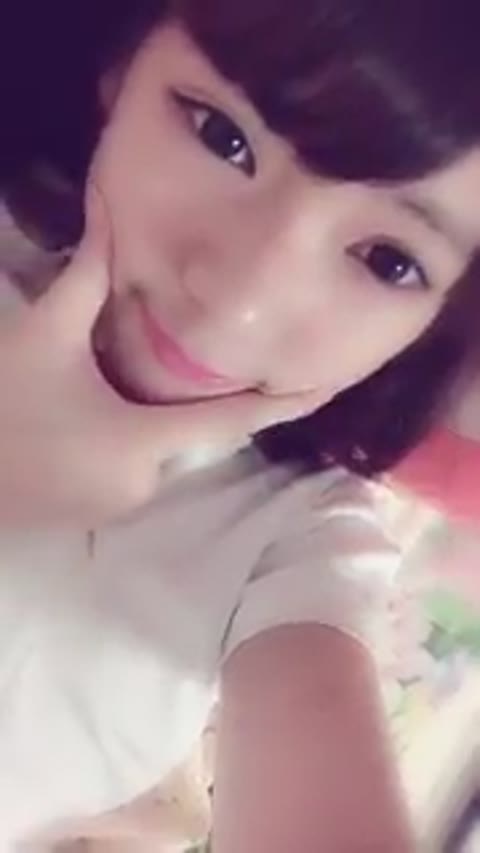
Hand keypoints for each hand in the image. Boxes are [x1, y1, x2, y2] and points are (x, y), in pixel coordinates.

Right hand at [0, 188, 320, 526]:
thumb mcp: (42, 335)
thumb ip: (85, 277)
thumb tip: (108, 211)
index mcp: (144, 442)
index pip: (234, 420)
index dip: (286, 402)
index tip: (331, 386)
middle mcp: (144, 484)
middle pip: (185, 427)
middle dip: (179, 393)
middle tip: (161, 362)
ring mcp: (118, 506)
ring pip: (154, 447)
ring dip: (142, 415)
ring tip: (94, 389)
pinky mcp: (94, 515)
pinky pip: (128, 469)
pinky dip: (122, 439)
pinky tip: (82, 414)